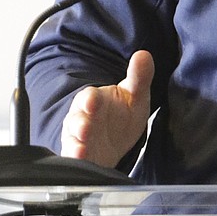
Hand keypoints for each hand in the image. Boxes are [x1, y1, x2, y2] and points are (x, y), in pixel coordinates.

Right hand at [60, 50, 154, 168]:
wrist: (116, 141)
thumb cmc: (123, 114)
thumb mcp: (135, 94)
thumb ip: (139, 76)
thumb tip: (144, 54)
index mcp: (94, 99)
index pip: (89, 96)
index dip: (90, 99)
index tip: (93, 101)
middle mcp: (81, 118)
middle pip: (77, 119)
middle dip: (80, 124)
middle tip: (85, 129)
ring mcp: (77, 138)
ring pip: (72, 140)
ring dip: (76, 145)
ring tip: (81, 151)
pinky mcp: (78, 156)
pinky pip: (72, 158)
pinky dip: (75, 160)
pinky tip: (80, 162)